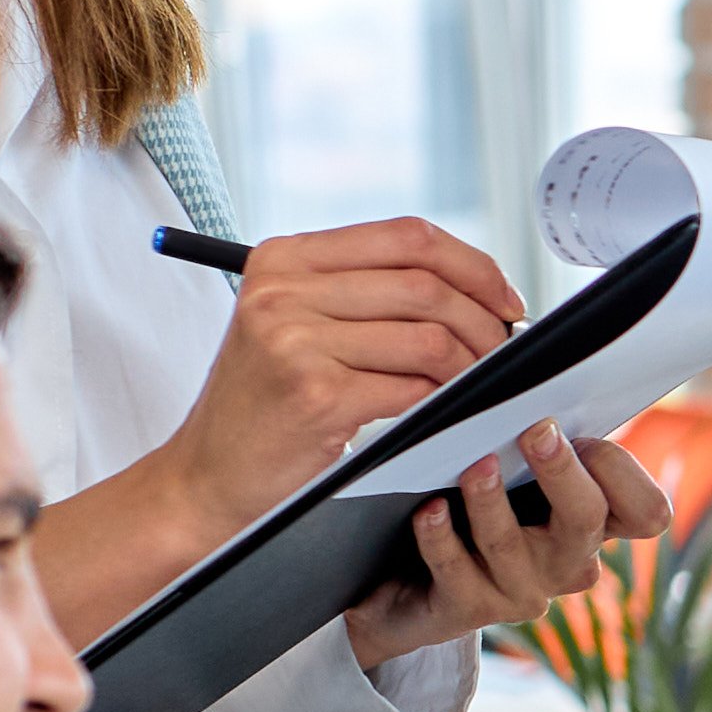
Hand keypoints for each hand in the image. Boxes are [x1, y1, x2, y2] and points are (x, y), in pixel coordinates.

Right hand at [171, 219, 532, 533]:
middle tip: (502, 347)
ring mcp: (295, 341)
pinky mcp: (315, 395)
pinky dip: (442, 397)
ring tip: (476, 380)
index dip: (472, 264)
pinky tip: (442, 406)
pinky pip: (412, 387)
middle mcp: (282, 290)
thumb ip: (361, 291)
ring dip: (470, 363)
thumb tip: (471, 283)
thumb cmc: (266, 402)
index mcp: (283, 258)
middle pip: (425, 283)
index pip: (406, 237)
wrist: (208, 474)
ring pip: (428, 336)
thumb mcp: (294, 324)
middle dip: (483, 318)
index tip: (503, 297)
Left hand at [343, 419, 680, 667]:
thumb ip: (545, 437)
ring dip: (490, 499)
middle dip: (562, 472)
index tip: (583, 434)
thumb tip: (535, 372)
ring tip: (472, 466)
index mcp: (595, 525)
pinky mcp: (470, 609)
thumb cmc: (476, 505)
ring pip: (511, 544)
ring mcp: (521, 590)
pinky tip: (429, 509)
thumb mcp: (520, 471)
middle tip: (537, 430)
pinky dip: (440, 535)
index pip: (647, 512)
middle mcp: (567, 561)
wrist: (413, 584)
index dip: (622, 472)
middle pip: (587, 519)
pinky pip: (456, 570)